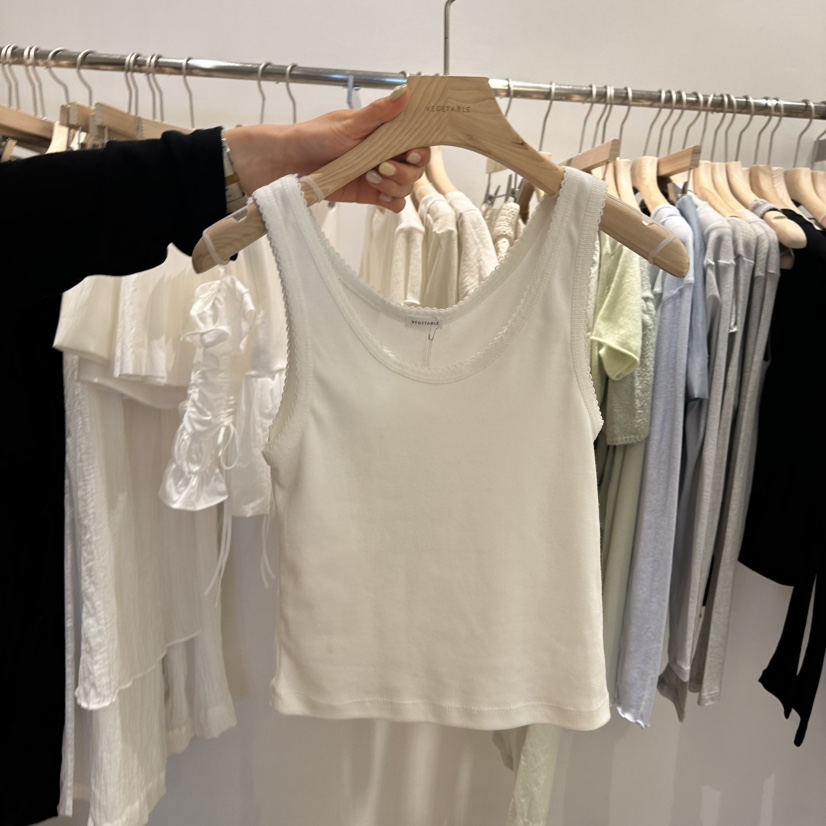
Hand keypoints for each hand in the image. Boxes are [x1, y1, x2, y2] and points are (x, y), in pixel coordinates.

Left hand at [224, 87, 429, 211]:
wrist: (287, 164)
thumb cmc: (313, 137)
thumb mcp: (347, 123)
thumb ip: (378, 113)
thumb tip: (404, 92)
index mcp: (383, 131)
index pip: (416, 139)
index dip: (420, 148)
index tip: (409, 151)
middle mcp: (384, 153)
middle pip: (415, 167)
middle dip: (405, 170)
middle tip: (383, 167)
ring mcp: (378, 175)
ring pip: (406, 186)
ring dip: (395, 185)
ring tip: (371, 178)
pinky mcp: (369, 195)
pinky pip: (392, 203)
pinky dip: (391, 202)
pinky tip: (378, 194)